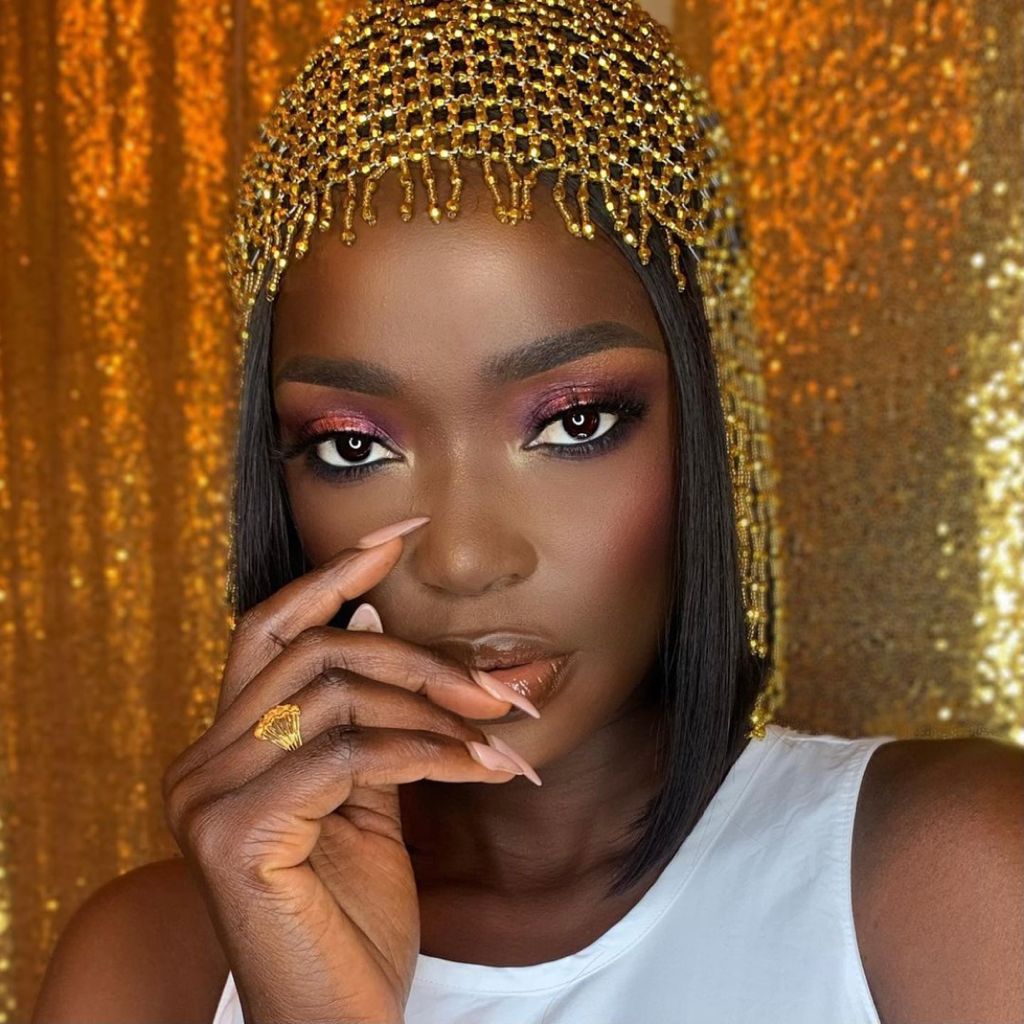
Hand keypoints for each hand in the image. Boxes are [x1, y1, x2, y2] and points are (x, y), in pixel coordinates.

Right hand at [162, 517, 538, 1023]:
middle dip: (418, 656)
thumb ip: (365, 713)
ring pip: (334, 694)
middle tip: (500, 684)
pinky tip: (481, 769)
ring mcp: (206, 796)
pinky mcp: (231, 835)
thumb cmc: (353, 918)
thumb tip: (369, 611)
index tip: (399, 531)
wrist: (337, 1022)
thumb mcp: (368, 797)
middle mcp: (201, 760)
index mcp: (227, 744)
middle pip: (314, 650)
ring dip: (436, 709)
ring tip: (503, 737)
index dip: (333, 571)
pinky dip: (427, 753)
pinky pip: (348, 756)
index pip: (271, 626)